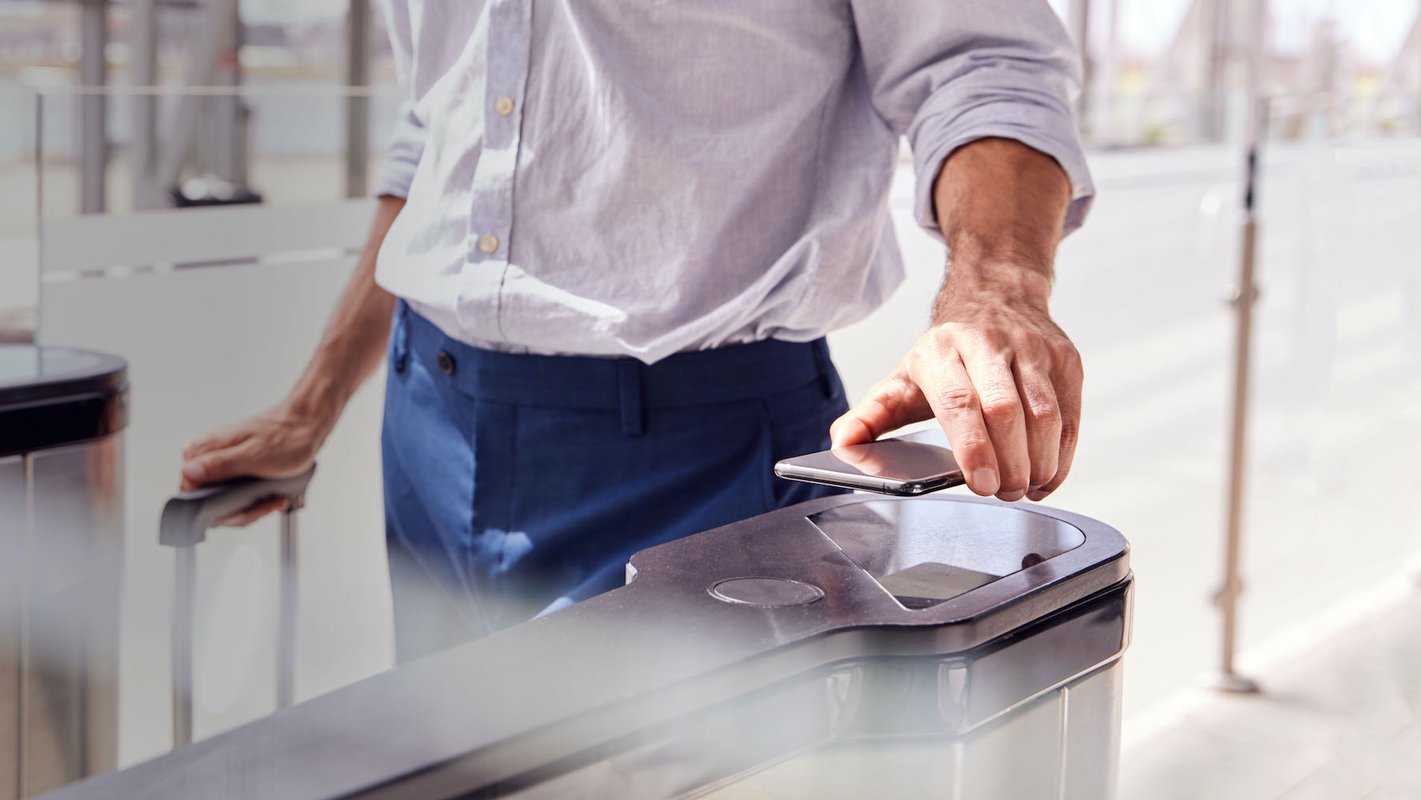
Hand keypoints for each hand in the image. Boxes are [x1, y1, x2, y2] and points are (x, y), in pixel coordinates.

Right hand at [180, 400, 329, 525]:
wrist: (306, 424)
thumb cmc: (287, 436)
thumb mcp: (255, 455)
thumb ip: (221, 465)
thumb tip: (189, 473)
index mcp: (203, 450)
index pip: (190, 494)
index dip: (218, 509)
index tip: (245, 509)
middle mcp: (205, 456)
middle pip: (207, 502)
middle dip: (239, 511)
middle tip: (265, 505)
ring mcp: (218, 463)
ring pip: (222, 502)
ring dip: (250, 507)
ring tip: (272, 499)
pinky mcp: (231, 468)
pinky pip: (234, 495)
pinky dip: (253, 501)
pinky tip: (270, 497)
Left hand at [831, 283, 1081, 501]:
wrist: (996, 295)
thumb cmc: (946, 353)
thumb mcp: (902, 379)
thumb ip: (870, 416)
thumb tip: (842, 444)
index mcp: (941, 350)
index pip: (959, 402)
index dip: (973, 448)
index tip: (982, 485)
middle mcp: (989, 343)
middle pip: (1006, 412)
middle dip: (1008, 464)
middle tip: (1001, 492)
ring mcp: (1033, 349)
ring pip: (1045, 416)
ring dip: (1038, 464)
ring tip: (1022, 486)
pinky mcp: (1065, 360)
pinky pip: (1070, 417)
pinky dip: (1061, 456)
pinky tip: (1045, 475)